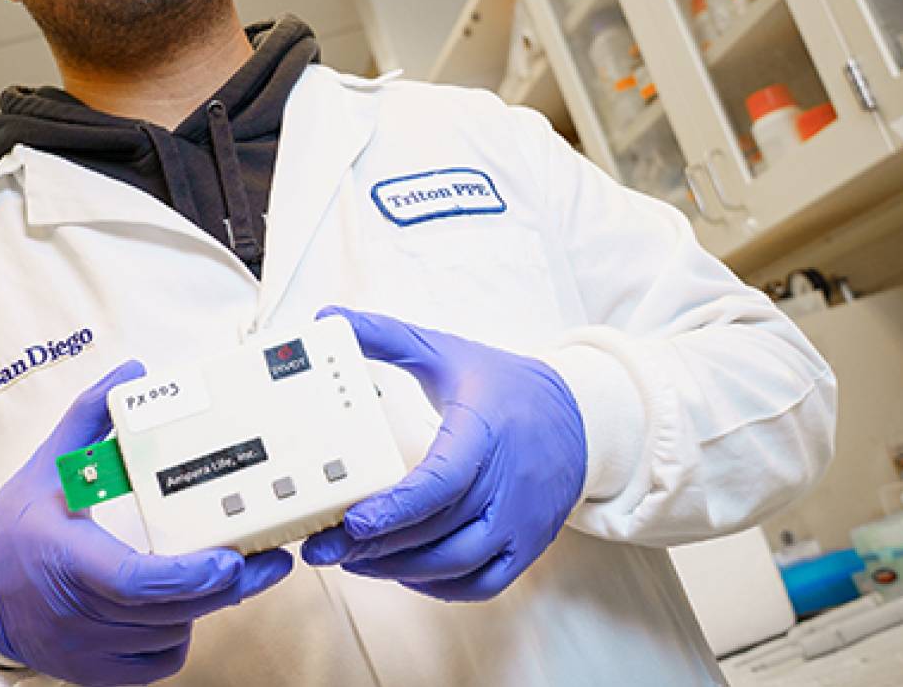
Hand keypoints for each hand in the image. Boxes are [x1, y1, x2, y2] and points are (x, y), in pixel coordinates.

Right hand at [0, 360, 293, 685]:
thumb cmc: (15, 526)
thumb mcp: (46, 466)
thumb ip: (89, 417)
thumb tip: (132, 373)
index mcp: (63, 557)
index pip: (135, 581)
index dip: (190, 576)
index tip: (232, 558)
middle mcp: (73, 612)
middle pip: (168, 611)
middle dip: (224, 586)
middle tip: (265, 558)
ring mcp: (84, 651)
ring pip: (170, 634)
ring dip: (200, 605)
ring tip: (216, 571)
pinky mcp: (94, 673)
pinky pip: (159, 662)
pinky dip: (178, 634)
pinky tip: (179, 605)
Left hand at [301, 307, 586, 601]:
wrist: (580, 417)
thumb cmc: (504, 386)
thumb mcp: (446, 352)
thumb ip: (385, 336)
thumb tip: (327, 317)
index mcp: (485, 434)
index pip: (442, 481)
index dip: (396, 507)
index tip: (352, 520)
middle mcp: (509, 485)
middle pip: (436, 530)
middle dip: (373, 544)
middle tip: (322, 546)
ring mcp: (521, 522)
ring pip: (453, 564)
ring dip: (396, 568)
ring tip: (349, 557)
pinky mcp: (527, 546)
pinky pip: (480, 584)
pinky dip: (436, 586)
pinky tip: (399, 570)